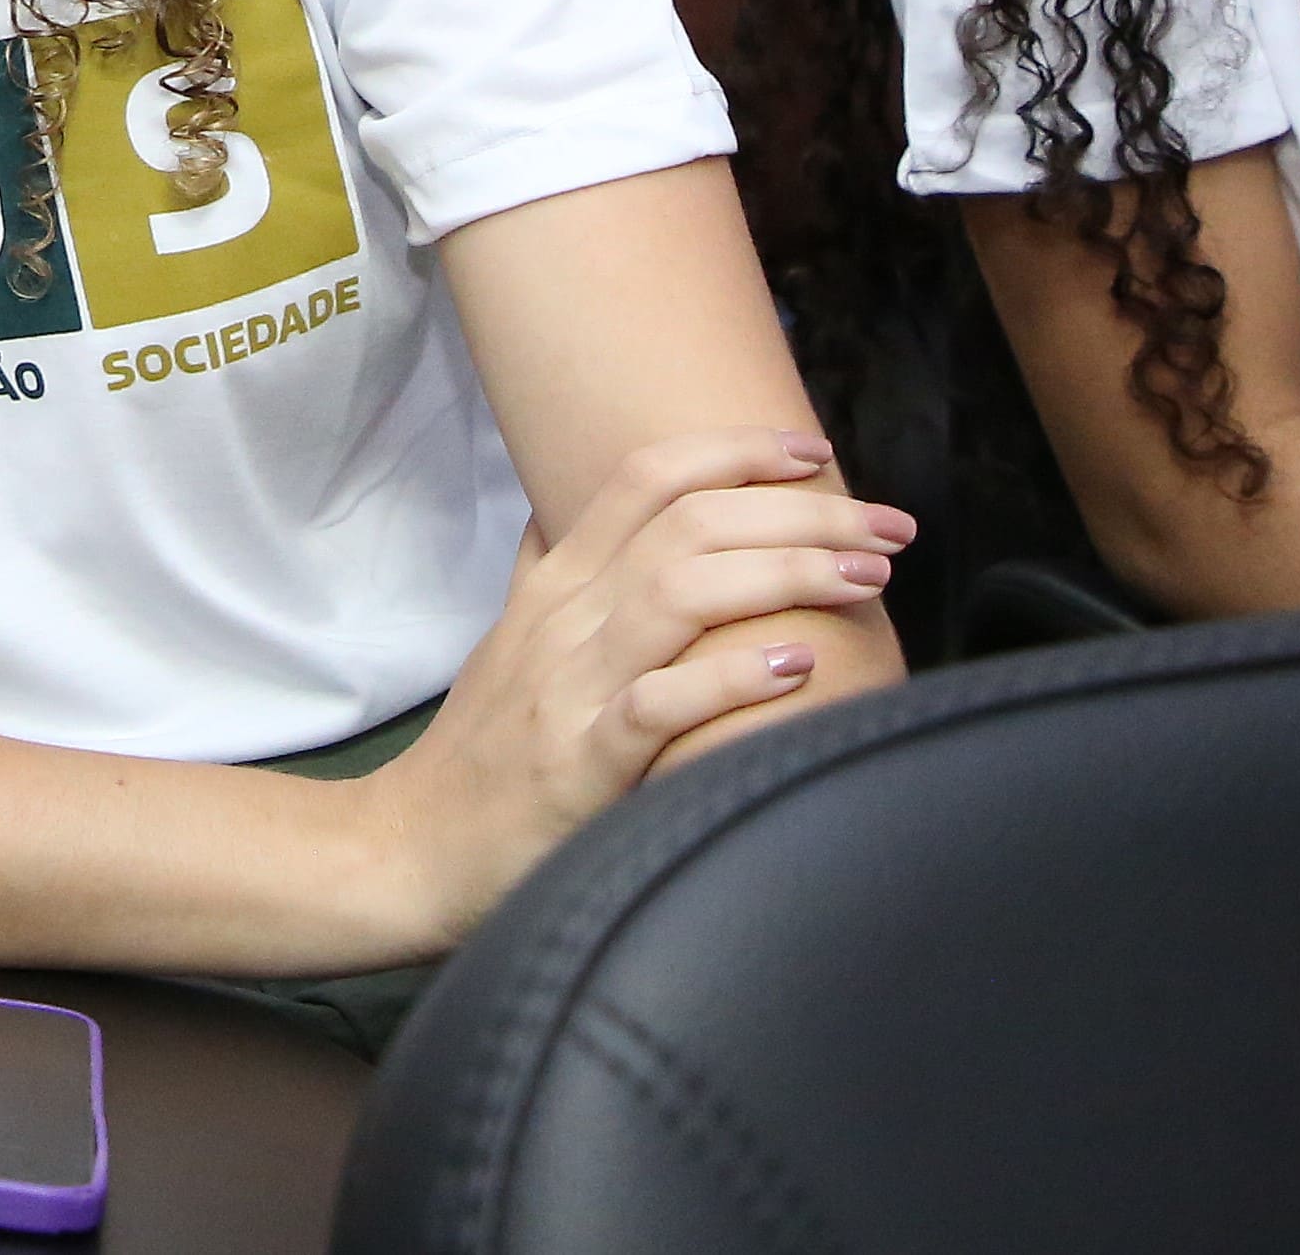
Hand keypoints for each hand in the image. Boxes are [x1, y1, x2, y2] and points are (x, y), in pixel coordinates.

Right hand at [371, 430, 906, 948]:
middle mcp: (566, 619)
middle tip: (887, 526)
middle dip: (800, 511)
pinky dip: (730, 679)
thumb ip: (543, 571)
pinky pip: (659, 705)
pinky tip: (796, 668)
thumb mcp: (508, 641)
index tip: (816, 453)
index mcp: (556, 584)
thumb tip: (563, 509)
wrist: (413, 848)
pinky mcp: (581, 762)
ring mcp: (571, 687)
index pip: (647, 477)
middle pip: (689, 523)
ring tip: (865, 577)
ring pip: (681, 592)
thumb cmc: (478, 751)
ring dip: (785, 573)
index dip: (736, 450)